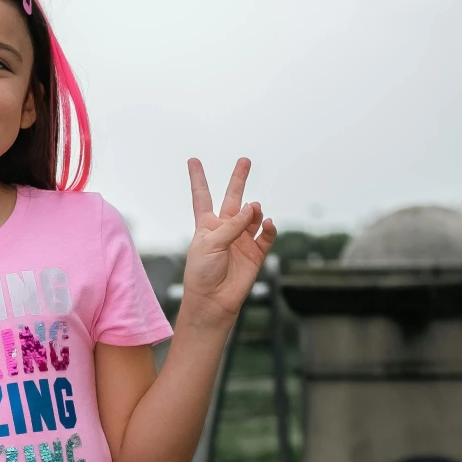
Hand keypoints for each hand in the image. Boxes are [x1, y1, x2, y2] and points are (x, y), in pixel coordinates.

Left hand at [181, 159, 276, 325]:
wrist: (213, 301)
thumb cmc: (202, 273)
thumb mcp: (210, 244)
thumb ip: (232, 225)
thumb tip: (254, 207)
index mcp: (206, 225)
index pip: (202, 196)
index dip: (198, 178)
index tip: (193, 160)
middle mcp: (225, 229)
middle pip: (233, 198)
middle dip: (238, 179)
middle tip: (245, 160)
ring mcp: (241, 240)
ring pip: (252, 216)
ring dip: (254, 211)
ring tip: (254, 210)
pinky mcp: (255, 253)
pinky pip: (265, 235)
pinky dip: (268, 228)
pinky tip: (266, 224)